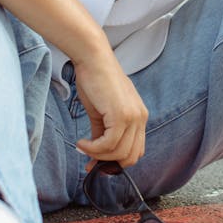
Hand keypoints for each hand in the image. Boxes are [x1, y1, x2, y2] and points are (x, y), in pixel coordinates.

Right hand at [74, 46, 147, 169]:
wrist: (93, 59)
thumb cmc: (95, 81)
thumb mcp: (101, 113)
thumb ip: (102, 134)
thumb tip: (94, 157)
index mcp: (139, 117)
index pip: (136, 151)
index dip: (117, 162)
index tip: (97, 163)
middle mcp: (141, 118)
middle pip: (130, 157)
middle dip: (108, 163)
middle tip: (88, 159)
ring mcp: (133, 117)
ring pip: (119, 153)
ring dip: (97, 155)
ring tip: (82, 146)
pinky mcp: (121, 116)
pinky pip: (109, 144)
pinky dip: (93, 149)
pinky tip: (81, 142)